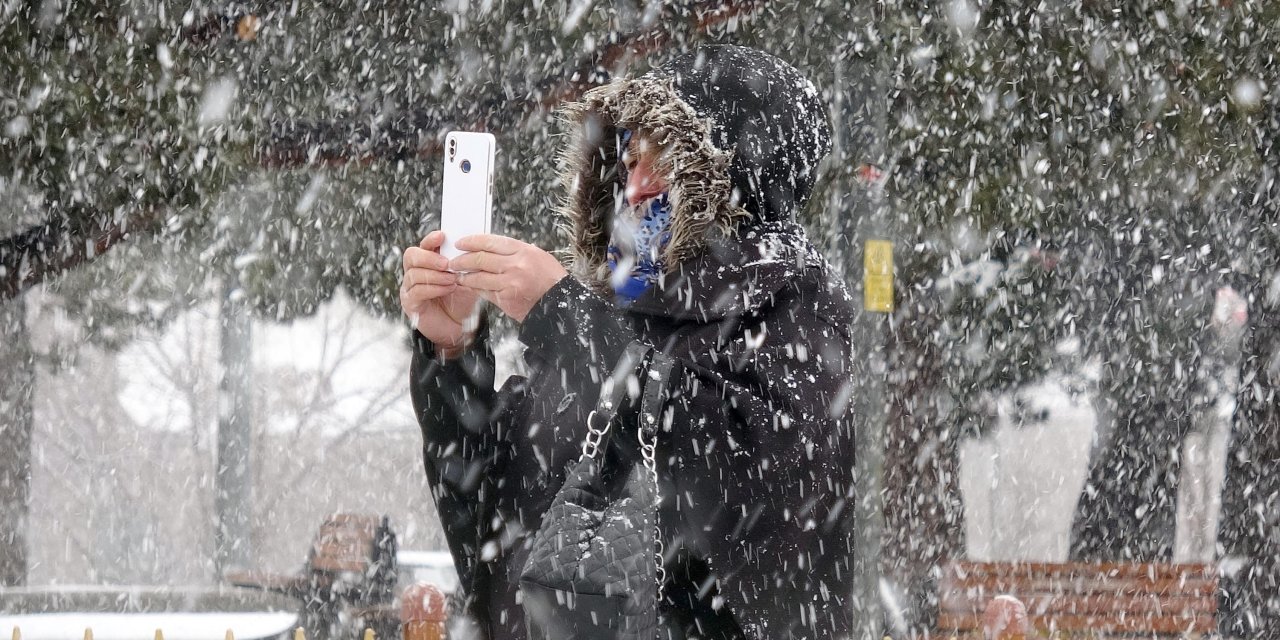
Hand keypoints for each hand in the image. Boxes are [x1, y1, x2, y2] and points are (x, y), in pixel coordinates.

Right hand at [400, 231, 480, 357]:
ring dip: (435, 275)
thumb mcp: (468, 278)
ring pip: (414, 274)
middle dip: (429, 257)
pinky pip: (417, 291)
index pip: (423, 245)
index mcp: (428, 262)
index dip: (431, 239)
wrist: (459, 327)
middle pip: (411, 256)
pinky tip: (448, 289)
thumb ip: (466, 264)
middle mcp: (415, 272)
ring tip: (453, 280)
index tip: (442, 236)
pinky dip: (434, 288)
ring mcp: (410, 287)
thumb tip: (475, 246)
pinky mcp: (410, 303)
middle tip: (446, 264)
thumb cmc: (461, 300)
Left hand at [449, 234, 568, 322]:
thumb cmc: (550, 280)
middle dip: (463, 259)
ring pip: (479, 275)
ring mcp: (510, 282)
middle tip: (453, 260)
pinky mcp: (506, 298)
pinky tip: (468, 285)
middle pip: (481, 258)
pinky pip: (484, 291)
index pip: (491, 242)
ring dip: (464, 275)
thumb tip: (491, 248)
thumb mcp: (537, 257)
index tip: (461, 242)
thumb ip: (515, 252)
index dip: (473, 241)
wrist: (559, 304)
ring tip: (456, 273)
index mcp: (524, 251)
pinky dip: (474, 287)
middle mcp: (516, 265)